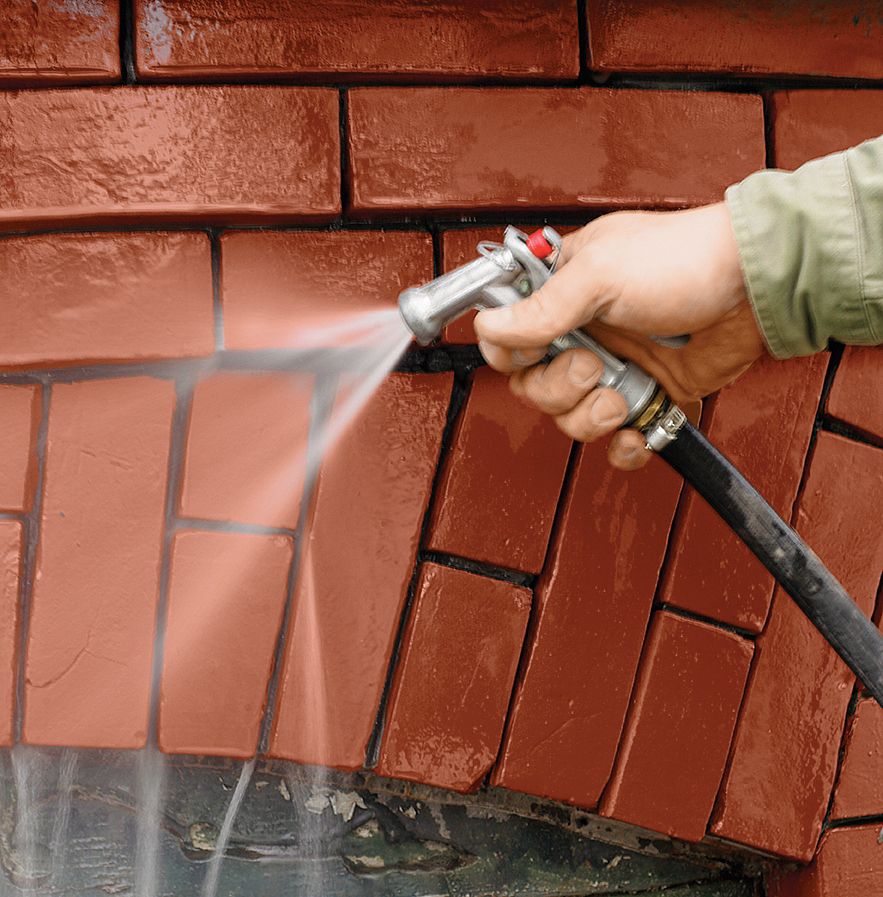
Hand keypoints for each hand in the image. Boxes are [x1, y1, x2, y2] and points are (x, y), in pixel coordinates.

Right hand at [473, 203, 764, 469]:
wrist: (752, 289)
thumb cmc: (684, 260)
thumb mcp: (601, 274)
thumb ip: (541, 308)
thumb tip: (488, 326)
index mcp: (562, 296)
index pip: (507, 339)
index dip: (510, 355)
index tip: (530, 355)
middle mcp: (583, 335)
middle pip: (534, 388)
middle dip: (560, 389)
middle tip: (593, 366)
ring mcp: (615, 369)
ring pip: (572, 419)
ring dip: (593, 417)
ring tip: (624, 393)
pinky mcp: (648, 397)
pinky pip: (618, 440)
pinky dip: (626, 446)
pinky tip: (637, 429)